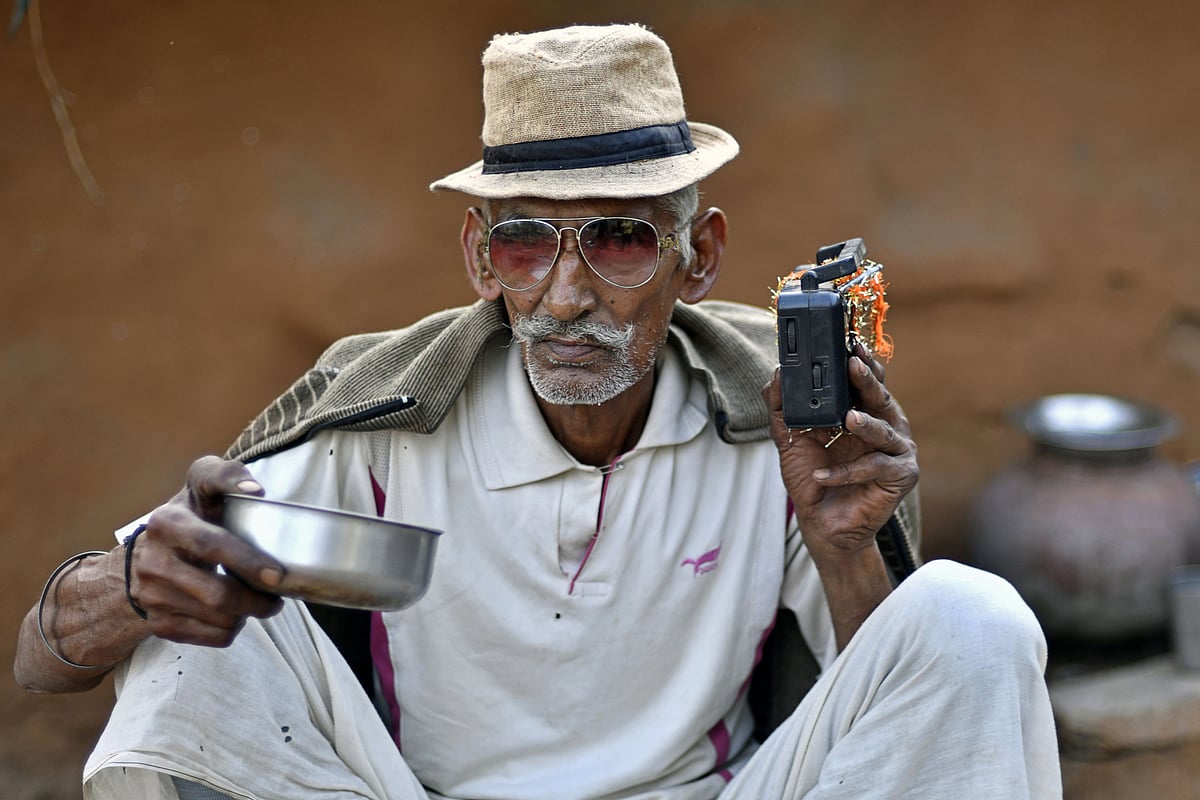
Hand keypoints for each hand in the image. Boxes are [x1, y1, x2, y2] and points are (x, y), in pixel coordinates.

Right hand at [130, 456, 284, 646]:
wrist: (145, 554)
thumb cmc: (191, 515)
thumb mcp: (201, 486)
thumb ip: (227, 476)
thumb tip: (256, 491)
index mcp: (167, 523)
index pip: (212, 545)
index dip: (247, 559)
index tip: (278, 573)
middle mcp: (153, 561)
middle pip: (219, 594)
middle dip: (258, 599)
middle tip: (279, 592)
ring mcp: (152, 595)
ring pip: (218, 618)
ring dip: (249, 613)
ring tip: (259, 600)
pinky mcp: (157, 622)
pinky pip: (211, 637)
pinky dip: (233, 628)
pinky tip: (235, 612)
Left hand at [763, 344, 918, 560]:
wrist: (822, 523)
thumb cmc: (812, 478)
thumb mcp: (790, 438)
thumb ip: (782, 407)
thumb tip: (776, 373)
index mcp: (863, 411)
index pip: (866, 380)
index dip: (859, 361)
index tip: (848, 343)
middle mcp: (884, 425)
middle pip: (880, 396)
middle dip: (867, 379)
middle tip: (853, 365)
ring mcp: (896, 450)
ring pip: (885, 430)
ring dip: (866, 424)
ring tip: (848, 420)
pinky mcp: (900, 475)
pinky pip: (875, 467)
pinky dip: (847, 471)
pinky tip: (823, 475)